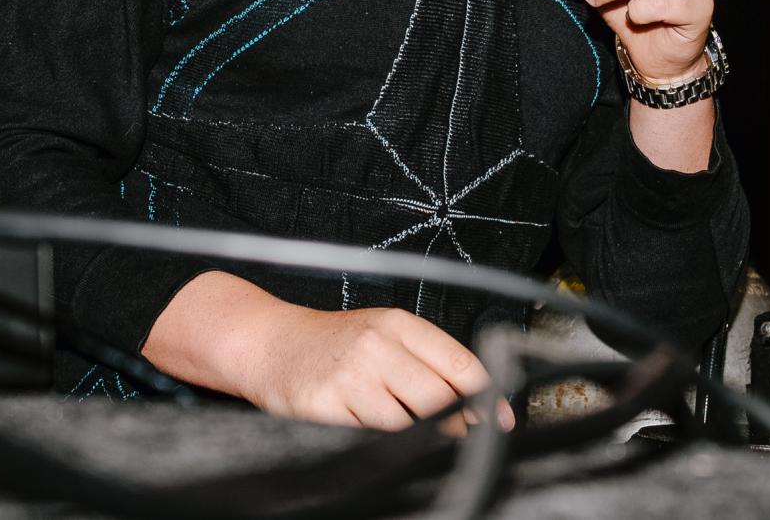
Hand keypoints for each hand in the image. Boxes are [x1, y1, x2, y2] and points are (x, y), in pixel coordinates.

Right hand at [242, 303, 513, 433]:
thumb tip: (482, 409)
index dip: (488, 398)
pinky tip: (371, 432)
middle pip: (439, 400)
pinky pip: (368, 439)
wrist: (268, 343)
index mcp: (398, 324)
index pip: (460, 364)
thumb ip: (430, 365)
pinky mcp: (324, 406)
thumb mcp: (384, 336)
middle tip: (452, 433)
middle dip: (453, 424)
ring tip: (402, 429)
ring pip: (406, 426)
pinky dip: (377, 444)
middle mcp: (376, 345)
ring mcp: (349, 377)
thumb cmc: (334, 344)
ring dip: (414, 437)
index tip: (501, 420)